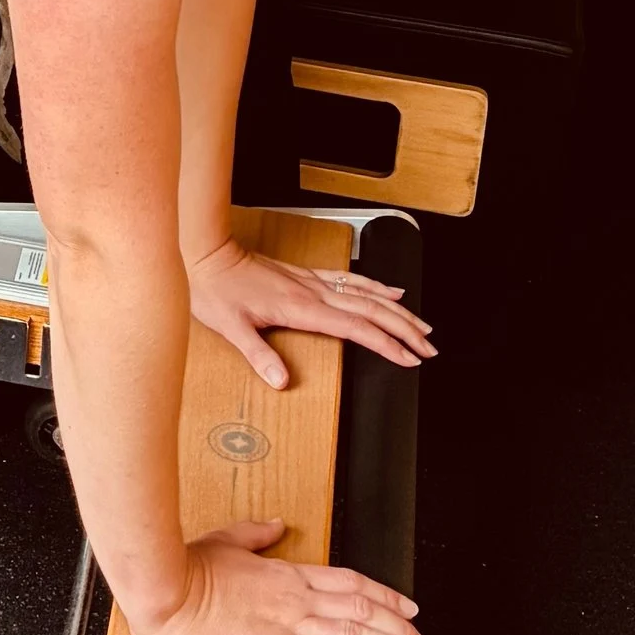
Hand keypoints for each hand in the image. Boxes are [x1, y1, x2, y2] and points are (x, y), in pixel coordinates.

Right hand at [133, 520, 428, 634]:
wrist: (164, 594)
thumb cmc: (187, 569)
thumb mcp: (225, 540)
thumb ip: (257, 533)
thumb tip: (277, 524)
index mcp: (286, 573)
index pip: (350, 583)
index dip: (385, 595)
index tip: (407, 607)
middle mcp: (295, 599)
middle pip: (363, 610)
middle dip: (399, 627)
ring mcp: (287, 626)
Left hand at [187, 236, 434, 387]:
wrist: (206, 253)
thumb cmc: (214, 289)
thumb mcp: (230, 328)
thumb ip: (258, 355)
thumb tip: (281, 381)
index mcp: (301, 308)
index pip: (356, 329)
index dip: (387, 345)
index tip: (409, 359)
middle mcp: (312, 292)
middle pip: (372, 310)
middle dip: (405, 330)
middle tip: (429, 348)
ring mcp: (311, 281)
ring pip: (366, 294)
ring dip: (398, 310)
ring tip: (423, 325)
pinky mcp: (305, 275)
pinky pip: (350, 279)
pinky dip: (374, 286)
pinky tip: (390, 290)